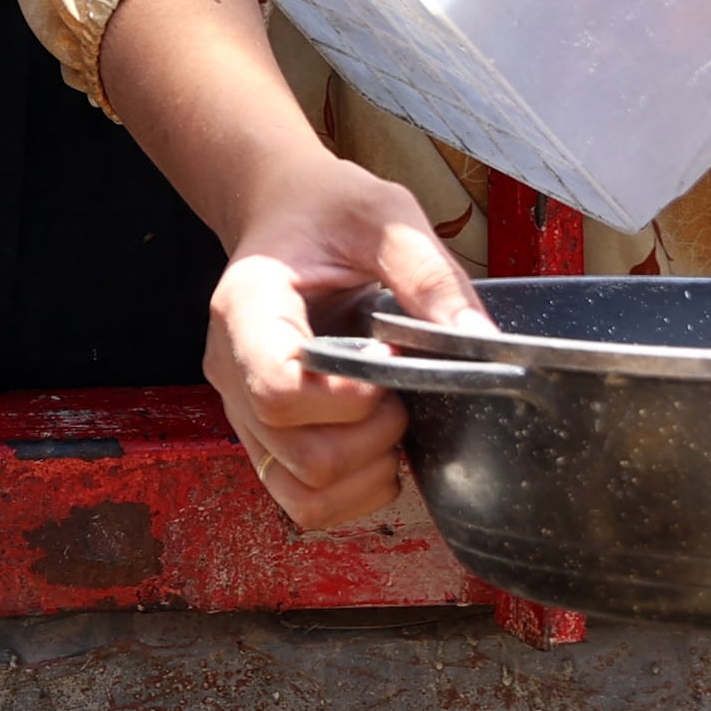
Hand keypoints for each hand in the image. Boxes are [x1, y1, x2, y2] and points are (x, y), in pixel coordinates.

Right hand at [201, 159, 488, 530]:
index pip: (277, 389)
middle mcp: (230, 367)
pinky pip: (302, 500)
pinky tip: (376, 443)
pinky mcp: (262, 434)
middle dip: (374, 437)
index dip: (348, 399)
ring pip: (301, 493)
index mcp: (248, 307)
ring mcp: (241, 409)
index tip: (388, 364)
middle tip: (401, 390)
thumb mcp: (385, 215)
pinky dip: (352, 491)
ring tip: (390, 420)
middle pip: (299, 454)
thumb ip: (430, 276)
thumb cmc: (327, 209)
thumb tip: (480, 339)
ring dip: (366, 474)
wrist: (283, 212)